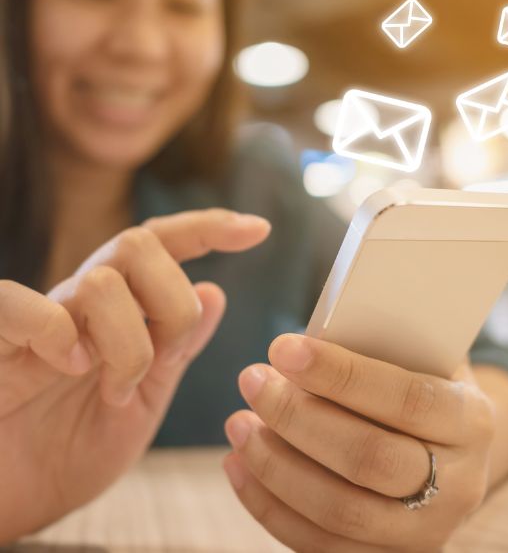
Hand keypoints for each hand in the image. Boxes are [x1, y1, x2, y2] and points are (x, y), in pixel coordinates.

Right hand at [0, 209, 269, 542]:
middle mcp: (80, 302)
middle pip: (140, 243)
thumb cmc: (70, 451)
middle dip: (175, 301)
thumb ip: (176, 350)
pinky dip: (58, 333)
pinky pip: (18, 305)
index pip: (164, 245)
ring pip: (100, 280)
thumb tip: (216, 291)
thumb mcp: (144, 402)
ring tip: (118, 390)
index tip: (260, 229)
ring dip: (128, 342)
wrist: (8, 501)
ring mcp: (37, 319)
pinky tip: (72, 367)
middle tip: (169, 358)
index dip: (210, 228)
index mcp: (120, 311)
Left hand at [223, 334, 494, 552]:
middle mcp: (459, 485)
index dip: (340, 375)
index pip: (406, 398)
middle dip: (298, 418)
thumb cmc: (421, 386)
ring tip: (239, 423)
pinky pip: (320, 545)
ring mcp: (425, 532)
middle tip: (252, 380)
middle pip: (369, 459)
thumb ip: (381, 344)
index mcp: (471, 421)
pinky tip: (240, 465)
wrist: (448, 451)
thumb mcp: (421, 356)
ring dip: (275, 465)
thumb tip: (307, 336)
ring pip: (339, 510)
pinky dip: (269, 506)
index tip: (283, 349)